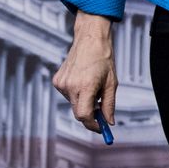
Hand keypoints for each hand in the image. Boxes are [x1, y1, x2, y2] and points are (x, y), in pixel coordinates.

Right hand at [53, 11, 117, 131]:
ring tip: (92, 85)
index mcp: (85, 86)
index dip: (93, 125)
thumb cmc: (103, 59)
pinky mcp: (57, 81)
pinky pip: (68, 95)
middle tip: (101, 111)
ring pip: (73, 104)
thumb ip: (109, 105)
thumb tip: (109, 122)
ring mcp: (61, 83)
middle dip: (90, 115)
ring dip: (84, 101)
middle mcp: (70, 86)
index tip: (101, 127)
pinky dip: (76, 93)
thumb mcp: (111, 83)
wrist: (90, 39)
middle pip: (78, 112)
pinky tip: (82, 80)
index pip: (84, 116)